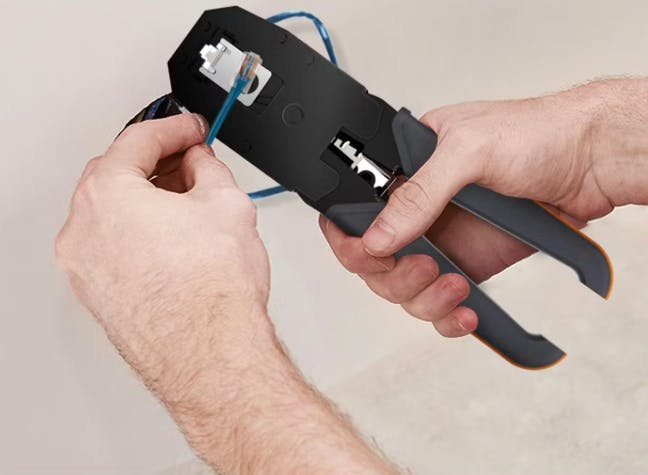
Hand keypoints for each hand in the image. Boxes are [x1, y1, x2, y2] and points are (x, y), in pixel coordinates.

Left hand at [55, 114, 270, 403]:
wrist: (212, 354)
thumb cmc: (213, 292)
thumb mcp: (227, 202)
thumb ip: (208, 166)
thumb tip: (200, 162)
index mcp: (106, 195)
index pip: (137, 140)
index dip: (174, 128)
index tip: (192, 129)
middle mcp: (83, 231)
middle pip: (118, 176)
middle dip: (160, 164)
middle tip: (194, 163)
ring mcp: (86, 268)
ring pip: (116, 215)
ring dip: (151, 201)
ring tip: (192, 204)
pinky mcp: (99, 297)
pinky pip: (117, 249)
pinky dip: (142, 235)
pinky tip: (178, 241)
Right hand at [322, 79, 647, 336]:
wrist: (594, 161)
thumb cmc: (538, 133)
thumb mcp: (469, 151)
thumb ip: (419, 193)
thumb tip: (378, 233)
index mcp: (406, 168)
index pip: (356, 210)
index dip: (353, 239)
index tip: (371, 256)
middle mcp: (419, 207)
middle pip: (375, 260)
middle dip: (393, 275)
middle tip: (424, 267)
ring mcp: (443, 238)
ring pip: (405, 288)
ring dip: (423, 298)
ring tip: (455, 288)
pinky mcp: (470, 264)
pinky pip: (441, 301)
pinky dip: (447, 315)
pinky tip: (465, 311)